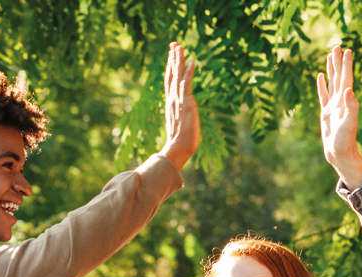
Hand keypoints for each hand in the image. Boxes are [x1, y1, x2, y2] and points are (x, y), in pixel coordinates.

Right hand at [159, 41, 198, 171]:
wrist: (178, 148)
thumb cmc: (180, 142)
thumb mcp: (179, 126)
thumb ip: (178, 119)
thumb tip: (180, 121)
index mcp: (170, 103)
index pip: (169, 81)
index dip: (169, 67)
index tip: (170, 55)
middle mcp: (173, 99)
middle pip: (171, 74)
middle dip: (172, 58)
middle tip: (174, 43)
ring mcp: (179, 100)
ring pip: (177, 75)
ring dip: (178, 60)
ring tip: (179, 46)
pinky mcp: (187, 102)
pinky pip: (187, 83)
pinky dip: (189, 71)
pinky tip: (192, 61)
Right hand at [317, 47, 361, 187]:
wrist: (339, 154)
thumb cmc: (345, 141)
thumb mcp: (349, 124)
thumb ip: (351, 107)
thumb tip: (349, 90)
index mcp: (345, 102)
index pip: (346, 79)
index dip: (346, 65)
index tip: (347, 51)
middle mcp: (340, 101)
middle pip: (339, 77)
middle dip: (338, 62)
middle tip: (338, 46)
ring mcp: (333, 106)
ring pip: (332, 83)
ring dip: (331, 69)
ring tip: (330, 55)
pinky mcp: (326, 113)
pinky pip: (323, 95)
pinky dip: (322, 85)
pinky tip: (321, 76)